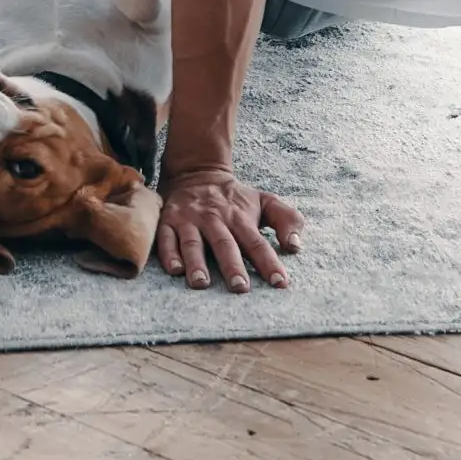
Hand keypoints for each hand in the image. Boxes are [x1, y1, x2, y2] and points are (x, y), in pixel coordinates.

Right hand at [153, 167, 301, 291]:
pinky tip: (174, 269)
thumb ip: (287, 219)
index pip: (257, 243)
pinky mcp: (168, 221)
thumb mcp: (265, 200)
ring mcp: (189, 220)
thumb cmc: (235, 197)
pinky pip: (165, 238)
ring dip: (197, 263)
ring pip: (193, 243)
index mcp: (240, 217)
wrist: (196, 171)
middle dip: (232, 266)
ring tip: (201, 284)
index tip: (280, 283)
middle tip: (240, 288)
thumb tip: (295, 245)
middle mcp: (214, 219)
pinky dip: (168, 253)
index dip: (269, 263)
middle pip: (225, 244)